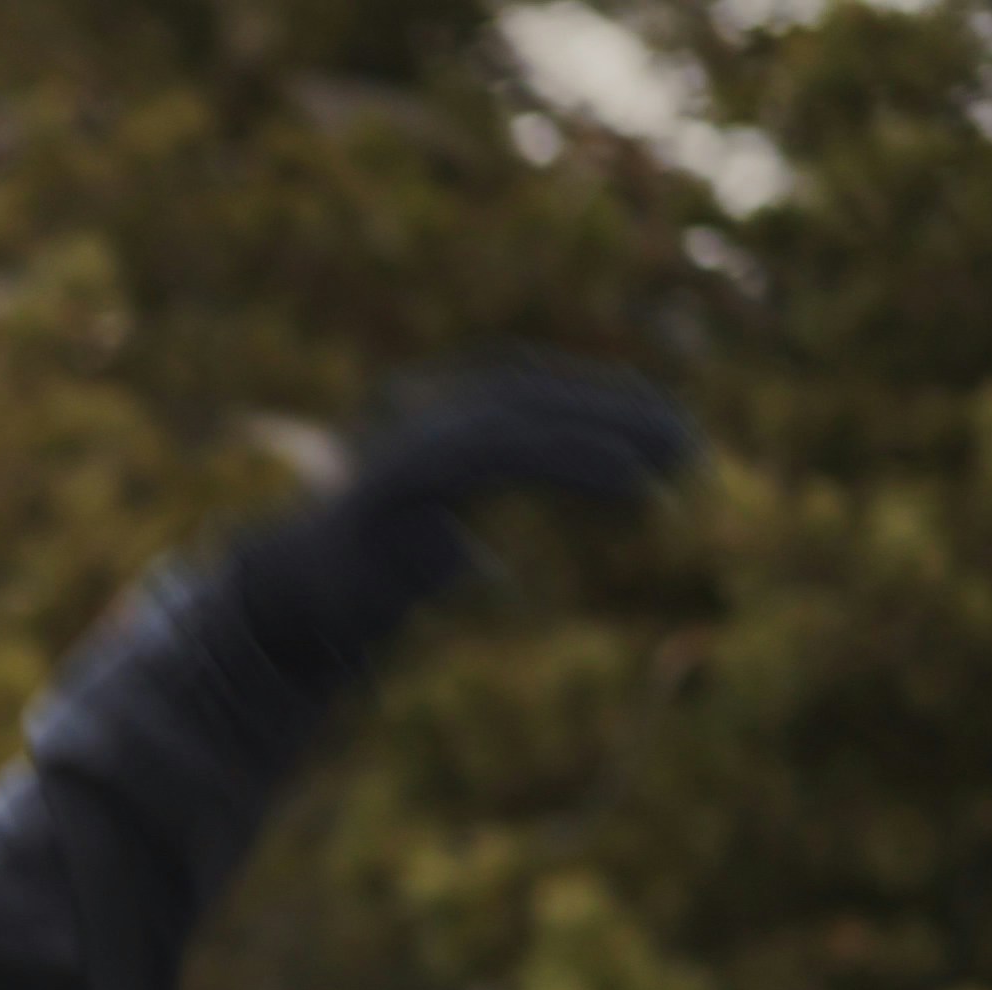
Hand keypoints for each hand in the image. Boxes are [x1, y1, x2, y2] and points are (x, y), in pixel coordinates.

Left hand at [233, 358, 701, 679]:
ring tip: (682, 440)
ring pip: (535, 391)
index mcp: (404, 469)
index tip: (635, 483)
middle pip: (525, 405)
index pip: (498, 449)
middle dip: (608, 420)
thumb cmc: (343, 594)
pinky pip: (531, 394)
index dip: (570, 459)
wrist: (307, 564)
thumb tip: (456, 548)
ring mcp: (436, 411)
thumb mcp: (365, 596)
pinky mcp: (456, 413)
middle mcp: (420, 426)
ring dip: (609, 404)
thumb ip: (407, 575)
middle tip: (685, 452)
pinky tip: (647, 422)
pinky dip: (589, 400)